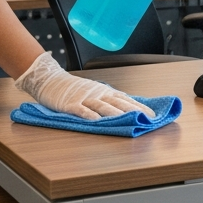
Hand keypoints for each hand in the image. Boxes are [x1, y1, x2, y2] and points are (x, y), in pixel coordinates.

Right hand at [15, 52, 154, 119]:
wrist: (50, 80)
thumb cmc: (73, 89)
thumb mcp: (94, 92)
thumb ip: (108, 100)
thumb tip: (128, 108)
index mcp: (104, 91)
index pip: (126, 99)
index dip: (139, 106)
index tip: (152, 114)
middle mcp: (98, 94)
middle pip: (119, 102)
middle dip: (134, 110)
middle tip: (146, 118)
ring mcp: (84, 99)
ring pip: (103, 106)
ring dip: (117, 114)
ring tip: (128, 120)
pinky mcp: (70, 105)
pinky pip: (82, 110)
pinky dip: (90, 116)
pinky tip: (98, 121)